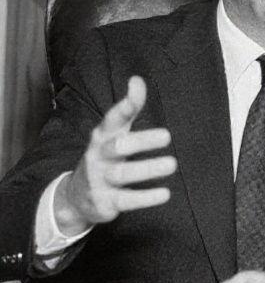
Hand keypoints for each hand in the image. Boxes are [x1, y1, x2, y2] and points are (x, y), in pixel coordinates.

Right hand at [54, 76, 175, 235]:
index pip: (112, 119)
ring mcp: (100, 179)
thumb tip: (137, 80)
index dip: (125, 106)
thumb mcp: (113, 133)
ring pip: (123, 174)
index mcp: (103, 137)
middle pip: (118, 146)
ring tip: (171, 164)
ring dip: (148, 169)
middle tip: (167, 135)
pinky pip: (126, 200)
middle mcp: (99, 156)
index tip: (137, 90)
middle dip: (141, 140)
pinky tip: (165, 193)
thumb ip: (128, 109)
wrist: (76, 198)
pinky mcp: (105, 202)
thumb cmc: (104, 158)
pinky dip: (145, 197)